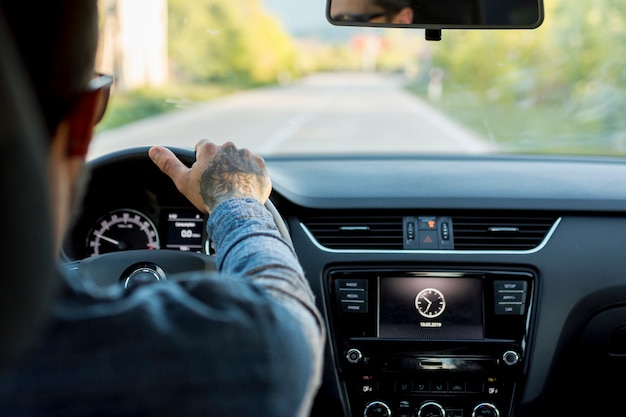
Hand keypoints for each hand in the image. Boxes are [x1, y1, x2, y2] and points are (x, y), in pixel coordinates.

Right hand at [149, 140, 271, 213]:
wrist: (236, 211)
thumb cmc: (209, 197)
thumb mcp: (183, 181)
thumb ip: (168, 163)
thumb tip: (154, 150)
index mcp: (210, 149)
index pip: (202, 146)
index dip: (201, 160)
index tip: (203, 173)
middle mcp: (230, 148)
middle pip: (221, 153)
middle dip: (219, 164)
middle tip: (217, 183)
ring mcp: (247, 157)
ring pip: (238, 159)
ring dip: (235, 169)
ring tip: (231, 187)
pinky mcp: (261, 167)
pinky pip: (254, 168)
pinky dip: (250, 176)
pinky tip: (244, 188)